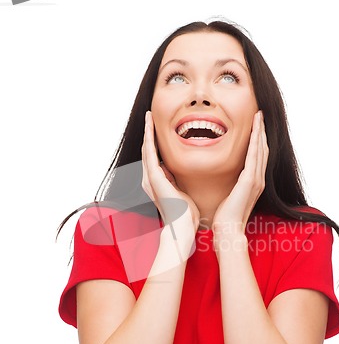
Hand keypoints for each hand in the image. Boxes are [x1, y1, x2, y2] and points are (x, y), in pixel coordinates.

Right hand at [141, 111, 199, 240]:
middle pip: (148, 151)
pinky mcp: (153, 176)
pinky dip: (149, 137)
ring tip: (148, 117)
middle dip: (148, 134)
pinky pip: (149, 152)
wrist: (183, 226)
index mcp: (157, 183)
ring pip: (146, 148)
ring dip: (147, 131)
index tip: (157, 129)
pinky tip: (150, 125)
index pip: (154, 158)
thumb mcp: (182, 193)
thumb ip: (177, 182)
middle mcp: (149, 179)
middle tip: (149, 117)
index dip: (155, 142)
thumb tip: (180, 173)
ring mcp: (150, 177)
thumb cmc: (187, 214)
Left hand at [212, 111, 267, 247]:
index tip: (256, 126)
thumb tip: (221, 179)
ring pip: (261, 149)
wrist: (228, 230)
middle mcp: (258, 180)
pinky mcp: (250, 181)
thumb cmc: (225, 217)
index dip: (258, 140)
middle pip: (263, 149)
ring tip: (259, 117)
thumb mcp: (229, 197)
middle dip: (262, 132)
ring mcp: (256, 180)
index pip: (257, 156)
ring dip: (260, 132)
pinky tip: (256, 130)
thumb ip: (230, 186)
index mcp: (253, 183)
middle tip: (260, 115)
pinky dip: (256, 141)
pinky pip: (254, 156)